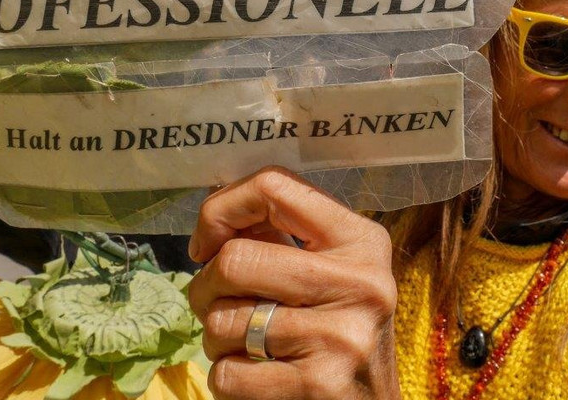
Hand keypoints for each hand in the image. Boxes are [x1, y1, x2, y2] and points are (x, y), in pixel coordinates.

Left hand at [188, 167, 401, 399]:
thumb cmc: (336, 330)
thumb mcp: (330, 271)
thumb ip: (281, 236)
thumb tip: (213, 210)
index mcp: (362, 240)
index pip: (275, 187)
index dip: (222, 209)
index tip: (208, 242)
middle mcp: (360, 282)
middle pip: (235, 258)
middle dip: (206, 285)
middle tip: (215, 301)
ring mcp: (342, 336)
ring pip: (223, 320)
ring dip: (215, 337)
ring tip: (243, 343)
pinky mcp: (319, 386)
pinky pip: (227, 374)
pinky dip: (225, 378)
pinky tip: (253, 376)